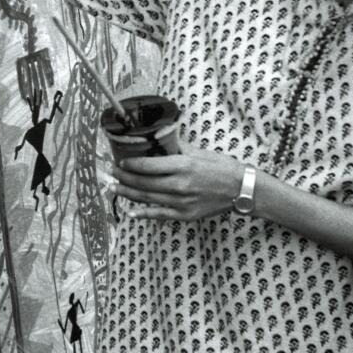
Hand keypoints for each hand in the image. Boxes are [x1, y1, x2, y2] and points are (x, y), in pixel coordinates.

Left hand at [112, 145, 245, 220]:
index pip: (148, 165)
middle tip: (112, 173)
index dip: (130, 164)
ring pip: (147, 198)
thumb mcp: (199, 151)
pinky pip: (159, 215)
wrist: (241, 189)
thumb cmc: (221, 167)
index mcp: (183, 165)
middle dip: (124, 178)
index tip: (121, 162)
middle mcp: (180, 184)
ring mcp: (181, 202)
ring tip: (114, 188)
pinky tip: (131, 212)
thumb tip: (159, 138)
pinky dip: (144, 214)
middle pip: (143, 183)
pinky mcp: (185, 214)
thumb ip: (177, 146)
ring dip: (128, 193)